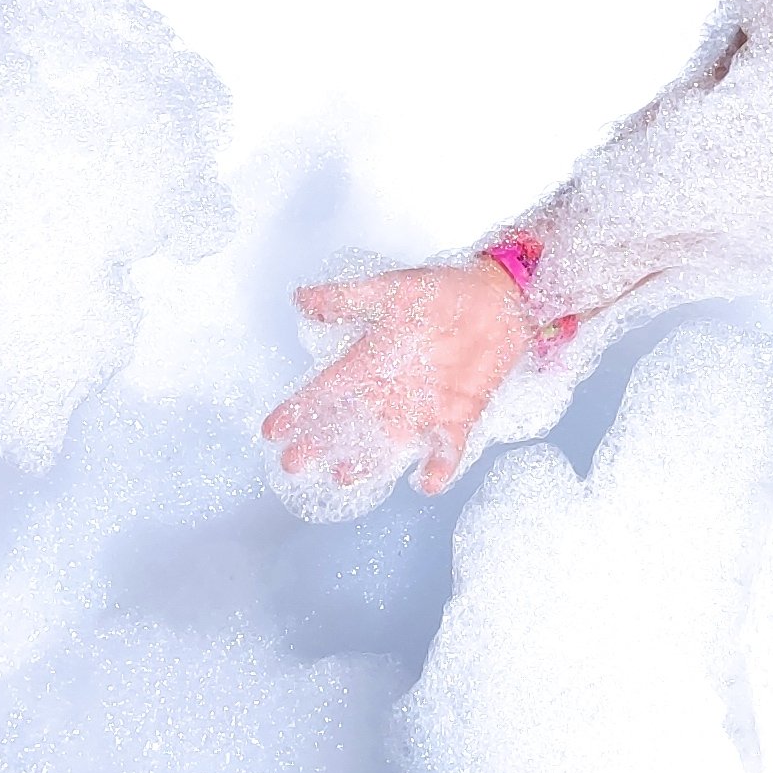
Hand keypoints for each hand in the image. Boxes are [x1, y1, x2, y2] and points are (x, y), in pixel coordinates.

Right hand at [261, 259, 536, 497]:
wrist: (500, 300)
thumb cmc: (444, 291)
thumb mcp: (391, 290)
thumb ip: (348, 299)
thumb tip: (301, 298)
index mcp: (371, 360)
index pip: (326, 390)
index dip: (300, 409)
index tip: (272, 430)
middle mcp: (391, 390)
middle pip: (348, 424)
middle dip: (321, 444)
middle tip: (294, 463)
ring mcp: (422, 407)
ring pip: (386, 442)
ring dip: (366, 461)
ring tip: (343, 477)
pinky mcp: (457, 417)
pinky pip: (444, 448)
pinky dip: (437, 466)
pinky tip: (426, 483)